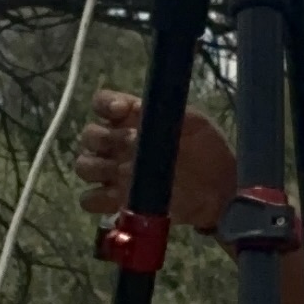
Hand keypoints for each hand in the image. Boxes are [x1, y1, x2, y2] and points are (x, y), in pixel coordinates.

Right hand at [75, 87, 237, 228]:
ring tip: (127, 173)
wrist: (219, 189)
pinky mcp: (118, 201)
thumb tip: (138, 111)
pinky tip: (120, 196)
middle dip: (106, 138)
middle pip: (89, 135)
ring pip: (84, 166)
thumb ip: (167, 113)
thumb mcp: (194, 122)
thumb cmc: (207, 149)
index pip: (102, 103)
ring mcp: (115, 172)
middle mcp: (117, 143)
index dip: (106, 104)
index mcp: (132, 118)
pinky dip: (98, 198)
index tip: (123, 111)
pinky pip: (89, 199)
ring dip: (99, 167)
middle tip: (133, 144)